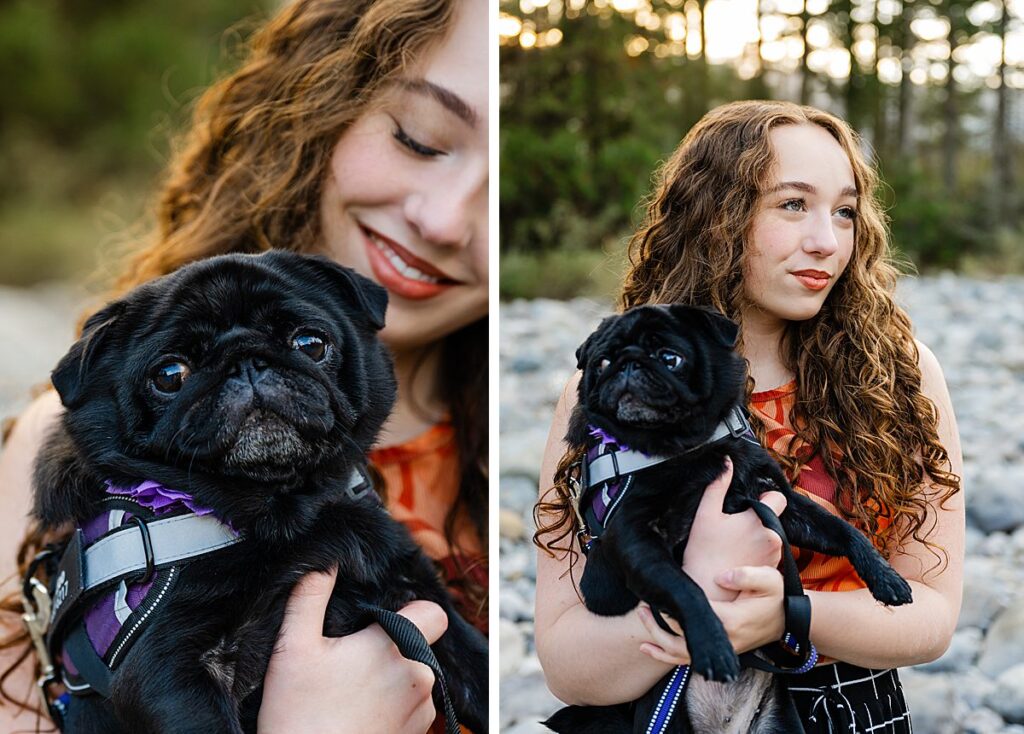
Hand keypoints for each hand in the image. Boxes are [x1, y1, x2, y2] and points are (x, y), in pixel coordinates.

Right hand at [258, 567, 445, 733]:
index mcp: (397, 647)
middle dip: (393, 648)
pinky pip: (414, 709)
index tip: (380, 623)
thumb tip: (325, 561)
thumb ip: (310, 597)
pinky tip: (359, 715)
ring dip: (394, 680)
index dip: (412, 612)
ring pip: (417, 678)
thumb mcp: (293, 648)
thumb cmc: (299, 714)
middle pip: (420, 646)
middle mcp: (420, 677)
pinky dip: (393, 708)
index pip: (433, 612)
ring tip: (351, 693)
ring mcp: (422, 712)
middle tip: (351, 662)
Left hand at [636, 566, 784, 664]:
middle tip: (642, 606)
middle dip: (657, 624)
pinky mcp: (719, 652)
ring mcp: (721, 650)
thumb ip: (745, 575)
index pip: (692, 617)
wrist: (788, 620)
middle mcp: (723, 641)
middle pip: (680, 640)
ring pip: (681, 655)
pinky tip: (649, 648)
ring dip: (657, 640)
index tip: (655, 593)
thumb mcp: (768, 579)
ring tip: (642, 619)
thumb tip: (719, 577)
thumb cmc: (775, 597)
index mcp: (730, 620)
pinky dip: (666, 656)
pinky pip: (688, 661)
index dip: (671, 608)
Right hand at [682, 456, 786, 601]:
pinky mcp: (772, 570)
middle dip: (760, 518)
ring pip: (772, 535)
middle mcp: (773, 537)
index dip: (765, 498)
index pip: (778, 498)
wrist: (708, 588)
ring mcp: (774, 556)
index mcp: (759, 519)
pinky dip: (759, 552)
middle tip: (736, 526)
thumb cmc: (703, 550)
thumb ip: (717, 485)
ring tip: (737, 544)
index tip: (748, 505)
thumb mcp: (705, 514)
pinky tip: (741, 556)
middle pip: (773, 517)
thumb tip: (726, 461)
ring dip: (760, 536)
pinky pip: (770, 553)